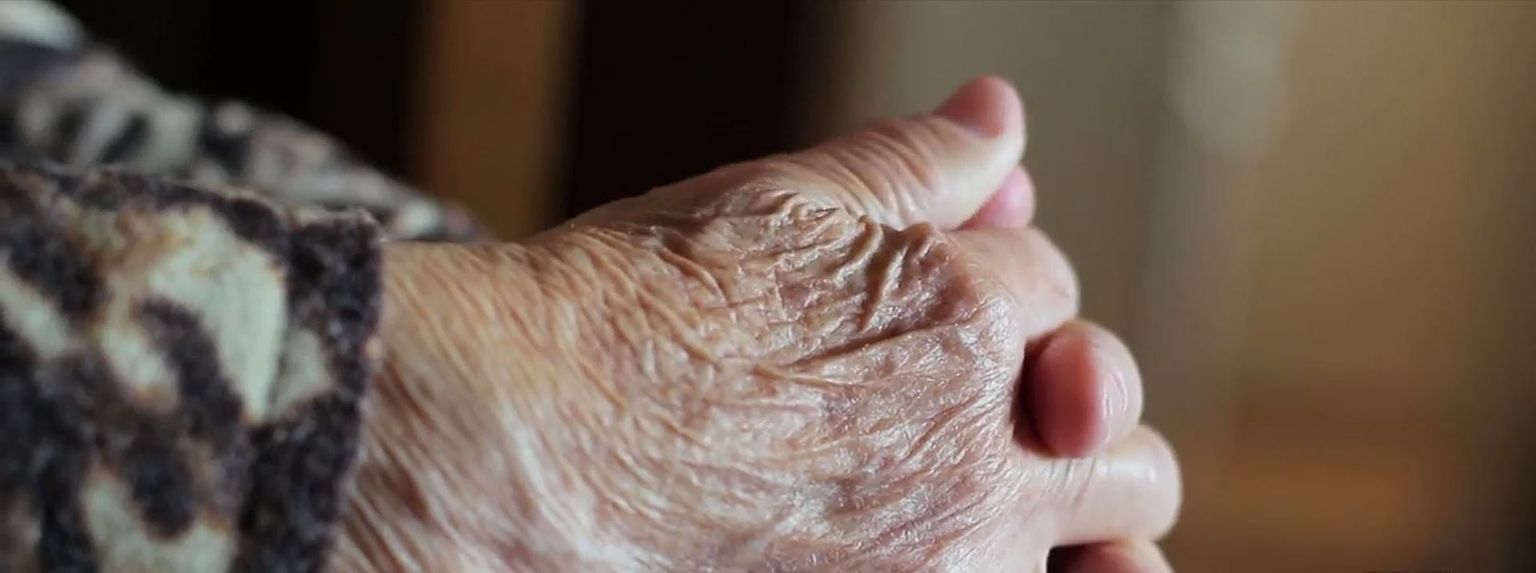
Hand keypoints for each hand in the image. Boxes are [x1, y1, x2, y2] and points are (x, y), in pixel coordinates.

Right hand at [332, 77, 1178, 571]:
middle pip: (1118, 428)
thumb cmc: (620, 319)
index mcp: (963, 313)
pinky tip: (956, 559)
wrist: (519, 446)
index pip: (1045, 288)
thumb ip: (909, 165)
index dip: (993, 295)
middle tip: (1022, 420)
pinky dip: (1020, 572)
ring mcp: (951, 560)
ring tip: (1009, 513)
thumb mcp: (771, 206)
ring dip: (1084, 516)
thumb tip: (998, 112)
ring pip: (1116, 541)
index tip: (930, 311)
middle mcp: (982, 446)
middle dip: (1078, 409)